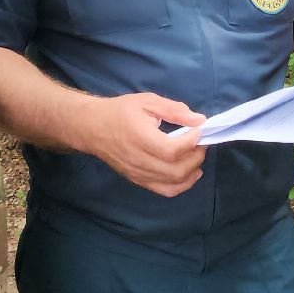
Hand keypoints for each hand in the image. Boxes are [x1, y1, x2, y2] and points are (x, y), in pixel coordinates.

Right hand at [79, 93, 206, 197]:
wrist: (92, 128)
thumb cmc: (119, 112)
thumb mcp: (146, 102)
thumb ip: (173, 110)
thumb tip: (199, 119)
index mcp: (141, 139)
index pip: (174, 150)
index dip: (192, 141)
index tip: (198, 129)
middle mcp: (140, 161)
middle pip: (177, 170)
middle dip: (197, 157)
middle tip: (201, 143)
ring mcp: (138, 174)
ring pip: (174, 183)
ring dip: (192, 171)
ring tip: (197, 156)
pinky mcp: (138, 180)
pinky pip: (165, 191)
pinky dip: (182, 185)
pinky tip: (189, 173)